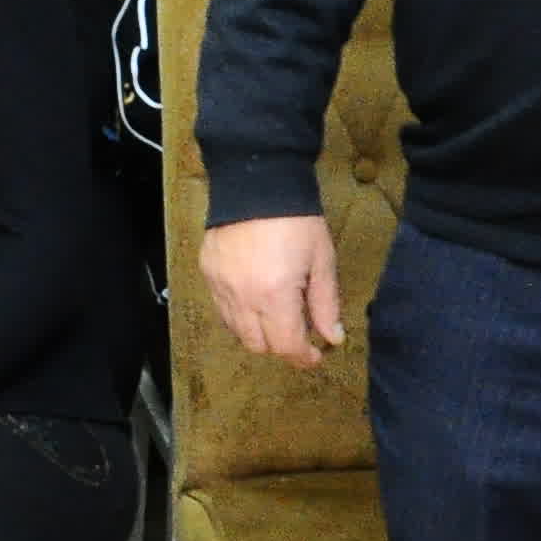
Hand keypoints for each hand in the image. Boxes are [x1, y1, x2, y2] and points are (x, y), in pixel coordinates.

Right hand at [201, 214, 343, 367]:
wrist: (258, 182)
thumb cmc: (297, 221)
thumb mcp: (322, 261)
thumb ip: (326, 304)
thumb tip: (333, 339)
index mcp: (275, 295)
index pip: (286, 346)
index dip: (304, 358)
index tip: (317, 355)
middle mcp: (243, 297)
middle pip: (258, 346)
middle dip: (281, 347)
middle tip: (299, 334)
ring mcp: (220, 286)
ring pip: (236, 331)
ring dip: (258, 333)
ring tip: (276, 316)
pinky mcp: (208, 273)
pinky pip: (222, 309)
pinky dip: (239, 315)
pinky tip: (254, 299)